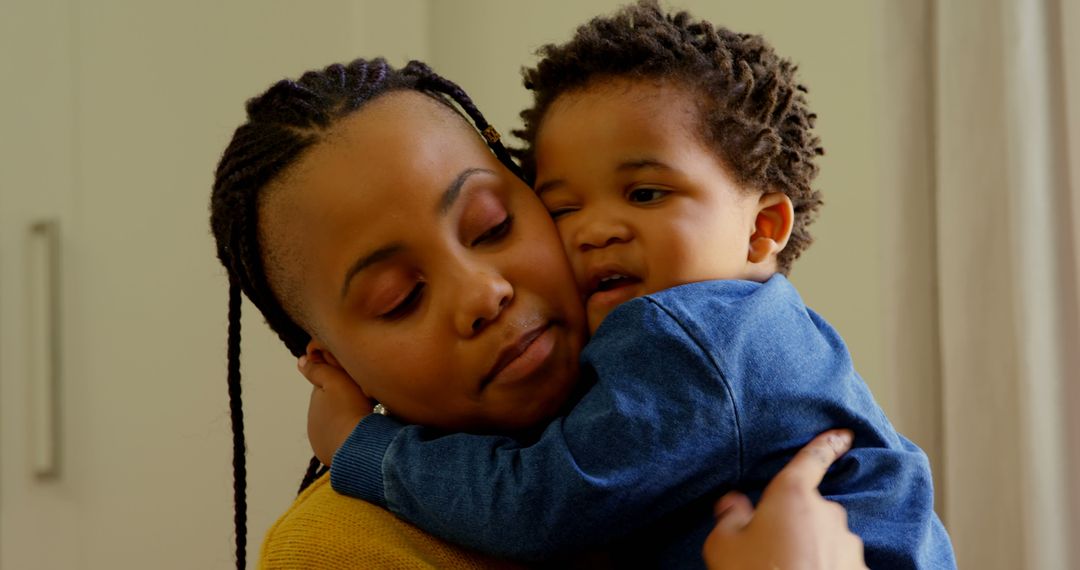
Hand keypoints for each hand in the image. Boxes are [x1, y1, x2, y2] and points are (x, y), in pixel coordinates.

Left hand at [299, 354, 371, 465]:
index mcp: (314, 401)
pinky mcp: (331, 456)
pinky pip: (341, 441)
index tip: (355, 383)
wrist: (360, 446)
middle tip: (363, 401)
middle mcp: (313, 422)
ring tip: (364, 419)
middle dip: (343, 403)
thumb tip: (300, 361)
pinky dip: (349, 437)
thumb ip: (317, 369)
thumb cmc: (351, 409)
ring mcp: (321, 441)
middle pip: (331, 406)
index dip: (340, 382)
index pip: (326, 386)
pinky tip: (361, 434)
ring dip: (346, 420)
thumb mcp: (335, 380)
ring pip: (336, 424)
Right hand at [702, 429, 866, 569]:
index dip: (825, 443)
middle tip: (767, 548)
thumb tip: (733, 503)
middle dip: (793, 523)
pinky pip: (838, 564)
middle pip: (810, 508)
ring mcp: (848, 545)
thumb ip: (729, 517)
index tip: (843, 433)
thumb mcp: (724, 546)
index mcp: (794, 496)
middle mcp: (828, 513)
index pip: (812, 459)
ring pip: (825, 539)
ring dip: (809, 550)